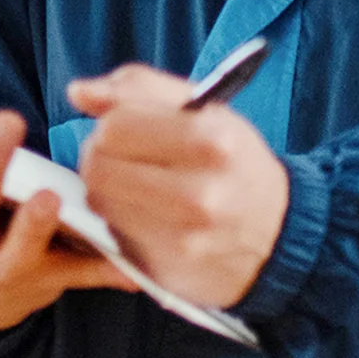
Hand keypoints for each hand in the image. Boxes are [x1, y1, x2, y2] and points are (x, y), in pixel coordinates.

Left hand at [67, 64, 288, 308]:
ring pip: (100, 202)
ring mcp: (182, 237)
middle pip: (97, 167)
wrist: (279, 235)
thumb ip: (139, 89)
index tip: (124, 131)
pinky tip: (145, 216)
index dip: (109, 126)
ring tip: (135, 187)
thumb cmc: (234, 164)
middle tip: (123, 161)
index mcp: (212, 140)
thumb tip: (78, 92)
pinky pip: (114, 235)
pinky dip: (119, 222)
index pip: (115, 126)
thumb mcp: (205, 111)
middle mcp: (199, 193)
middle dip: (100, 158)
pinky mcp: (167, 268)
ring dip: (106, 191)